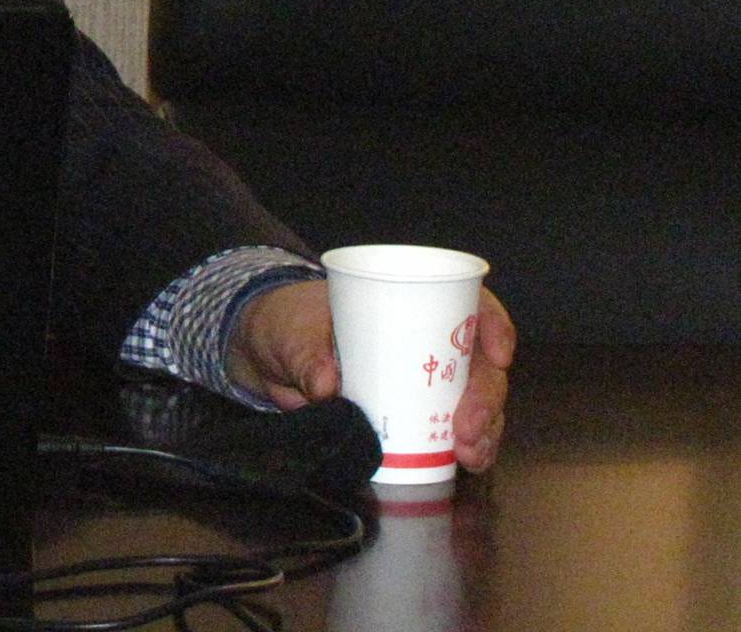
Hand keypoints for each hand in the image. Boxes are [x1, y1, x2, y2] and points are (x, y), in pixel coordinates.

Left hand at [228, 279, 517, 472]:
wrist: (268, 356)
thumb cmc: (288, 324)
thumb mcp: (291, 330)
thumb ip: (304, 353)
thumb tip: (324, 385)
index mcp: (406, 305)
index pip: (468, 303)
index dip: (493, 324)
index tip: (497, 354)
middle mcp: (426, 343)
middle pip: (479, 363)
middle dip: (486, 396)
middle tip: (468, 428)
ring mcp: (423, 382)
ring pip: (477, 402)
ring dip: (484, 430)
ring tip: (469, 455)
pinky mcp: (414, 416)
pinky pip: (453, 431)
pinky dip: (467, 448)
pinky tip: (465, 464)